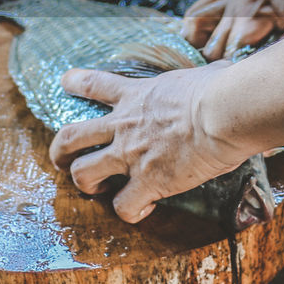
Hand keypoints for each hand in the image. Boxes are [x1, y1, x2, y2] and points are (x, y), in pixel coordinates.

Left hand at [49, 62, 250, 222]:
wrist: (223, 112)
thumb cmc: (221, 90)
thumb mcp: (205, 74)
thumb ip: (205, 75)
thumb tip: (224, 72)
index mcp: (137, 95)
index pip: (95, 84)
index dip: (76, 82)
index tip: (66, 82)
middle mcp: (125, 125)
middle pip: (72, 136)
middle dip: (60, 150)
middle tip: (63, 159)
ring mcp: (131, 155)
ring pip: (83, 174)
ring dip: (85, 185)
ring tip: (97, 190)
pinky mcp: (147, 182)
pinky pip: (124, 207)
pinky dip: (131, 212)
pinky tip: (145, 209)